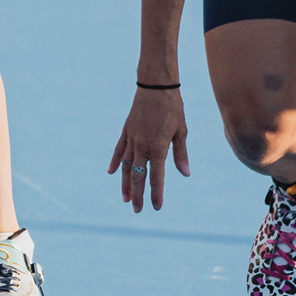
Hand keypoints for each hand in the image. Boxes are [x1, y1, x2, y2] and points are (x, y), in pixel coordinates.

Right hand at [108, 86, 191, 212]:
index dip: (156, 193)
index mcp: (159, 147)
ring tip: (125, 199)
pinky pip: (119, 150)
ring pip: (126, 166)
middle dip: (138, 194)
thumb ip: (180, 154)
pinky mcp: (126, 131)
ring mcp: (132, 138)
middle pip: (139, 176)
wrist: (156, 86)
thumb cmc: (173, 108)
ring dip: (125, 183)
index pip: (157, 176)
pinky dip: (115, 162)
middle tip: (137, 210)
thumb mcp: (182, 131)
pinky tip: (111, 173)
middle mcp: (142, 146)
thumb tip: (185, 174)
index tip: (156, 207)